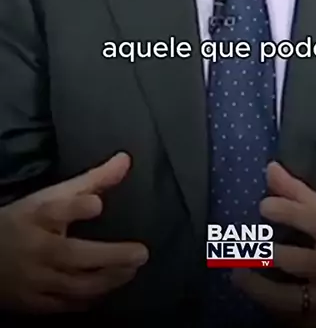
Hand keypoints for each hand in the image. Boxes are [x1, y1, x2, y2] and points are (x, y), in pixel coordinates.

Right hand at [0, 152, 147, 312]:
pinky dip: (89, 299)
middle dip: (109, 256)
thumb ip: (93, 180)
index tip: (97, 204)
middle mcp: (37, 249)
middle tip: (141, 253)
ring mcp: (35, 280)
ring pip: (74, 285)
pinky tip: (108, 289)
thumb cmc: (26, 221)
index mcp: (39, 216)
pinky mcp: (34, 304)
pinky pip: (66, 305)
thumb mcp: (53, 196)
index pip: (55, 211)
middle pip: (72, 255)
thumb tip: (125, 160)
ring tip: (132, 270)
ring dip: (108, 280)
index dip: (76, 207)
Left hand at [232, 162, 315, 327]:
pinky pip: (298, 323)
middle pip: (295, 262)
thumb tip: (270, 169)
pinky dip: (278, 313)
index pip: (314, 220)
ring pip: (290, 301)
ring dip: (259, 289)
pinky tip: (264, 302)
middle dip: (263, 254)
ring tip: (238, 275)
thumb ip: (302, 195)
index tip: (263, 206)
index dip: (285, 211)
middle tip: (240, 247)